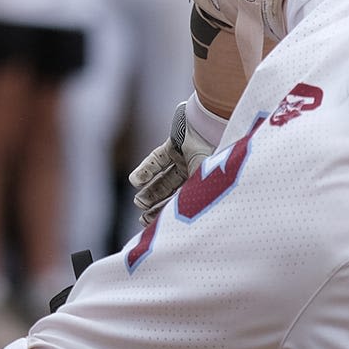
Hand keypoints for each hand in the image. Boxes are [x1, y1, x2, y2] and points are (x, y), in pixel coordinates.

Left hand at [130, 100, 218, 223]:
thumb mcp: (201, 183)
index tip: (153, 224)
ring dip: (150, 190)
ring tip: (138, 201)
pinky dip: (146, 169)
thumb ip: (186, 203)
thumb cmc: (213, 154)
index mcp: (210, 182)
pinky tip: (135, 181)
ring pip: (165, 177)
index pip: (185, 201)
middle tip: (142, 216)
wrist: (214, 119)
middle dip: (158, 204)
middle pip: (175, 192)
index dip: (169, 213)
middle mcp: (199, 170)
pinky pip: (158, 158)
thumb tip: (174, 229)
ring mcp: (187, 155)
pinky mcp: (176, 141)